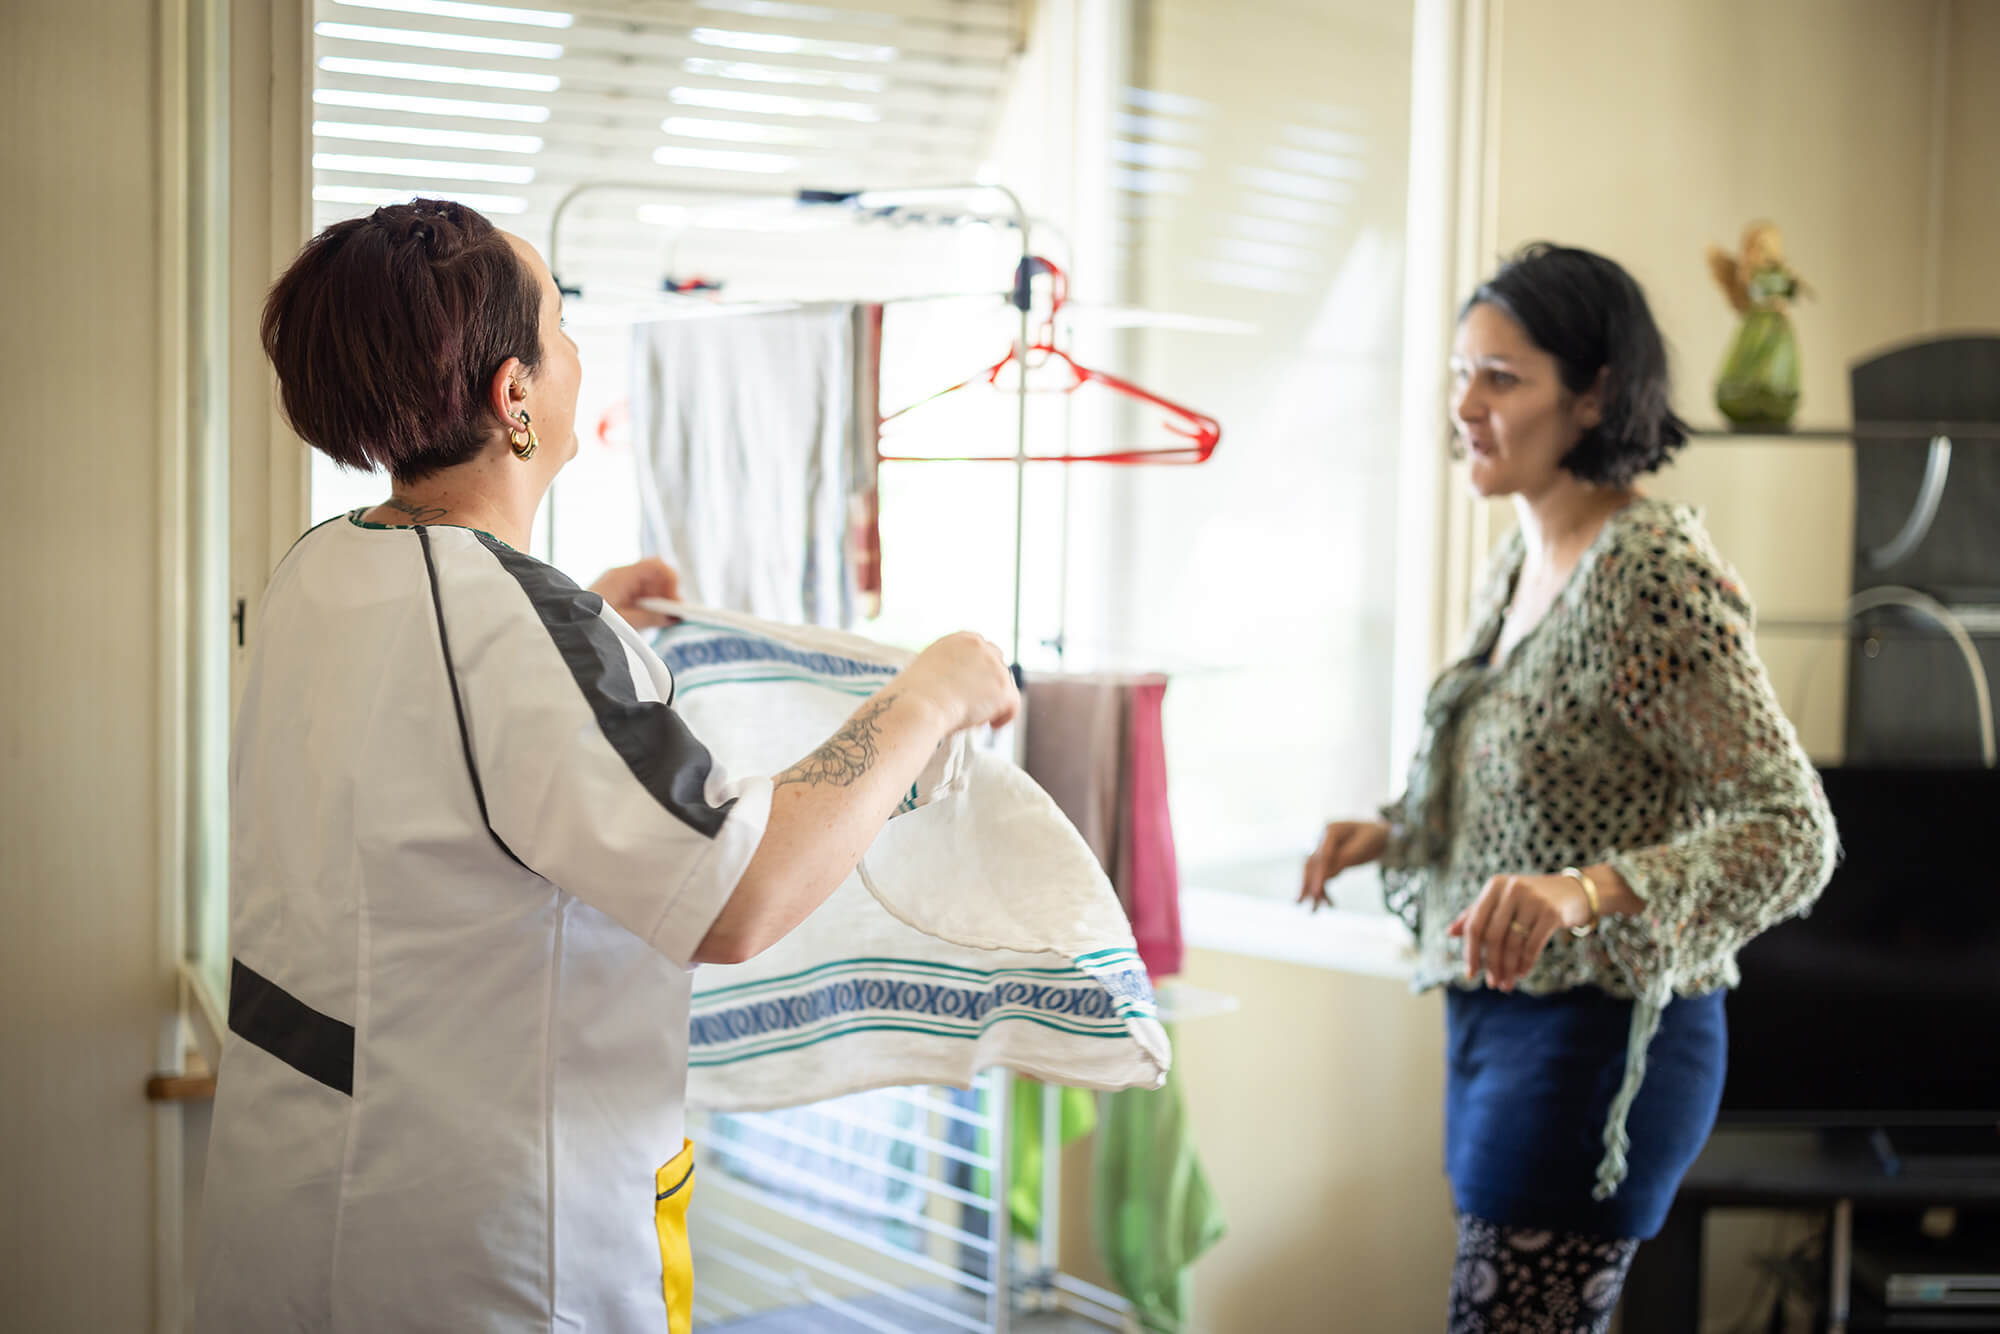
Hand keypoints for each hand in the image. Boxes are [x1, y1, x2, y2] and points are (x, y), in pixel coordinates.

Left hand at [590, 558, 680, 629]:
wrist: (565, 628)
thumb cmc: (589, 622)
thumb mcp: (624, 623)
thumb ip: (651, 618)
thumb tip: (673, 617)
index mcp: (622, 576)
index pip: (656, 566)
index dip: (671, 581)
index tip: (675, 603)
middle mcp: (622, 577)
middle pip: (656, 576)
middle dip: (667, 594)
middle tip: (673, 615)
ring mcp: (620, 586)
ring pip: (651, 587)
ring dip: (660, 602)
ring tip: (661, 621)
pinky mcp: (618, 597)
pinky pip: (641, 596)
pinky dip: (650, 606)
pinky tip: (650, 620)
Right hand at [897, 632, 1018, 732]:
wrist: (919, 703)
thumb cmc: (914, 694)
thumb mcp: (928, 668)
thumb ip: (947, 669)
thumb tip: (953, 686)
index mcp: (960, 640)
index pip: (981, 651)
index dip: (979, 672)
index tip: (971, 688)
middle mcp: (980, 647)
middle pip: (997, 665)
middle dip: (990, 684)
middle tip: (976, 704)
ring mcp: (995, 667)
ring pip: (1004, 686)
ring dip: (993, 701)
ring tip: (975, 716)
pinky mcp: (1004, 689)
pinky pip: (1013, 705)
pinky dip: (1004, 717)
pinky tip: (991, 724)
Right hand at [1298, 820, 1389, 911]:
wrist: (1378, 834)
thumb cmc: (1372, 836)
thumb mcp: (1363, 845)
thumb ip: (1345, 858)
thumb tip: (1327, 876)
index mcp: (1331, 831)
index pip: (1322, 855)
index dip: (1319, 875)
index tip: (1316, 893)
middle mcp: (1322, 840)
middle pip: (1311, 864)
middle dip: (1306, 884)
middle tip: (1299, 902)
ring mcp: (1322, 850)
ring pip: (1314, 873)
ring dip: (1312, 892)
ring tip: (1312, 911)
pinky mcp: (1327, 861)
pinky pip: (1323, 877)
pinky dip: (1324, 891)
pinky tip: (1328, 904)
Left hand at [1448, 873, 1594, 990]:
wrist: (1573, 892)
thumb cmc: (1530, 899)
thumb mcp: (1502, 901)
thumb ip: (1477, 914)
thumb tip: (1450, 933)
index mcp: (1494, 886)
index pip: (1475, 924)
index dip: (1470, 951)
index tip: (1470, 974)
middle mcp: (1511, 889)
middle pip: (1493, 936)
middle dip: (1491, 964)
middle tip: (1492, 984)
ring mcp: (1533, 900)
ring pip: (1513, 943)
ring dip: (1508, 968)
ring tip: (1506, 984)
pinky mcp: (1551, 912)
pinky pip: (1533, 945)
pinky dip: (1525, 963)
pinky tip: (1522, 973)